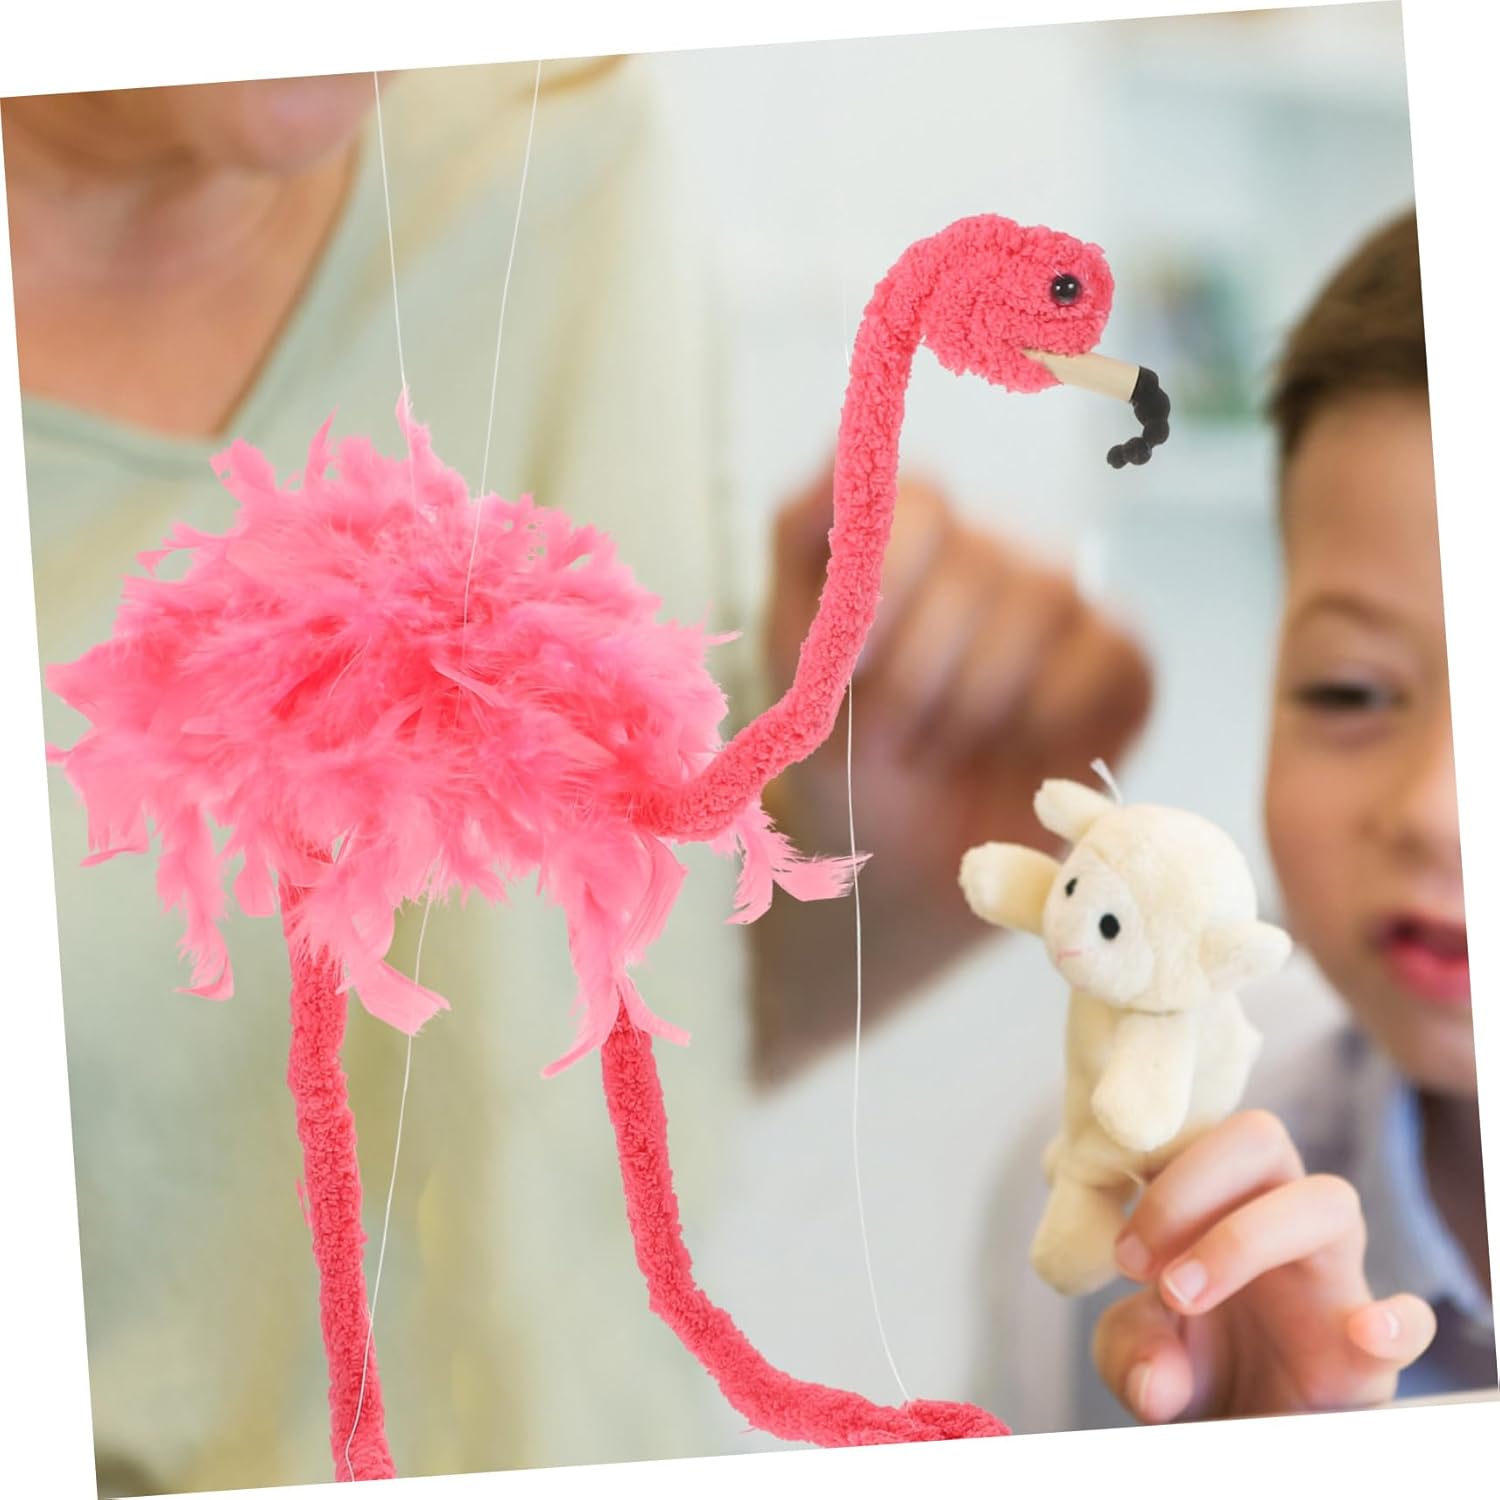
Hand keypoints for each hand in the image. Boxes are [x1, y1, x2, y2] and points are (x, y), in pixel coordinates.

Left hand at [764, 462, 1151, 898]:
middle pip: (976, 559)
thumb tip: (851, 443)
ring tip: (944, 748)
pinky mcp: (1120, 659)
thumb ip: (804, 538)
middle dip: (919, 674)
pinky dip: (1047, 719)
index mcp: (905, 536)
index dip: (886, 578)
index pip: (916, 497)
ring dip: (975, 704)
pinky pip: (1105, 655)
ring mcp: (1059, 600)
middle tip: (895, 735)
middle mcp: (987, 551)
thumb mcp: (792, 650)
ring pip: (1041, 600)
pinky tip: (1015, 755)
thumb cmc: (843, 754)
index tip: (853, 662)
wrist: (899, 865)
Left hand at [1093, 1110, 1436, 1422]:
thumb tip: (1154, 1381)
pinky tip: (1361, 1331)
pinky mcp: (1370, 1353)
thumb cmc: (1186, 1370)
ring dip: (1243, 1237)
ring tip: (1181, 1295)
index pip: (1200, 1133)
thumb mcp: (1134, 1357)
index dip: (1151, 1168)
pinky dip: (1395, 1320)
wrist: (1235, 1436)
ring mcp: (1332, 1278)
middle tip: (1133, 1264)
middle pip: (1259, 1137)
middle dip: (1187, 1185)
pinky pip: (1411, 1319)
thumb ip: (1128, 1351)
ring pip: (1326, 1200)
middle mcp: (1279, 1221)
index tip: (1116, 1249)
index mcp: (1219, 1203)